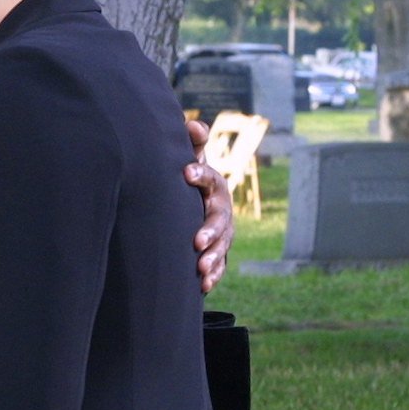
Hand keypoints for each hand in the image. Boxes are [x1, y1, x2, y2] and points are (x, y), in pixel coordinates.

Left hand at [184, 118, 232, 293]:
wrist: (198, 204)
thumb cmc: (190, 180)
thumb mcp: (191, 162)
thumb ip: (192, 145)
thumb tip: (193, 124)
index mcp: (213, 186)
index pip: (210, 178)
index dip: (201, 174)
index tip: (186, 172)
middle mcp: (220, 210)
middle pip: (220, 219)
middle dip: (210, 230)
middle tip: (196, 240)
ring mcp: (222, 233)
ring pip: (222, 245)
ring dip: (213, 257)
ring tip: (200, 267)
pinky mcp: (218, 252)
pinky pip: (219, 266)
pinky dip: (213, 275)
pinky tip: (203, 285)